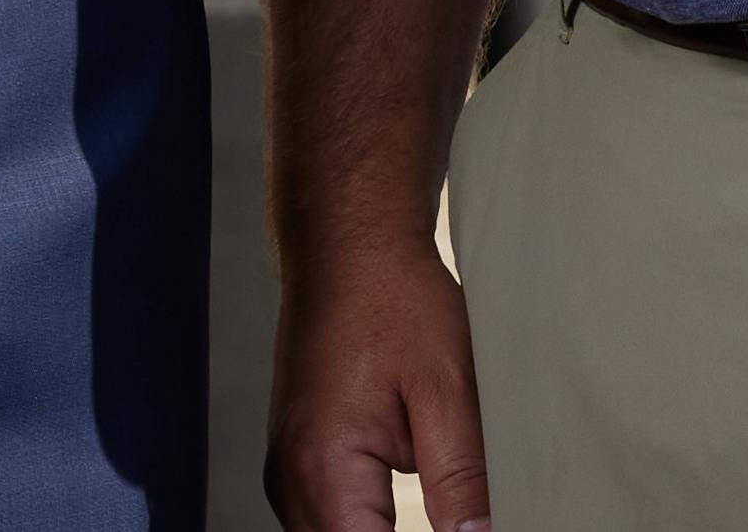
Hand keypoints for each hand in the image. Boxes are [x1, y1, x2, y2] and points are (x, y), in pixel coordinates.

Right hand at [269, 223, 492, 530]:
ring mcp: (286, 470)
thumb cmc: (393, 297)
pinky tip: (402, 509)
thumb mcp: (447, 388)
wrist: (347, 244)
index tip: (460, 529)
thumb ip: (461, 479)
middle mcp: (291, 477)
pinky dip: (364, 523)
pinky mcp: (295, 458)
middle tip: (458, 516)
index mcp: (325, 467)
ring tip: (442, 506)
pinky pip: (326, 519)